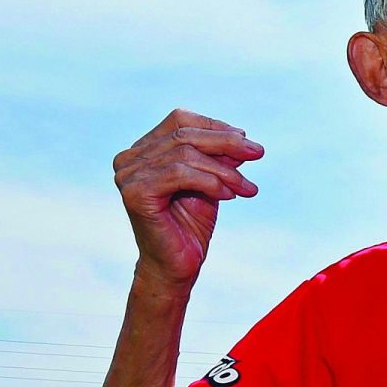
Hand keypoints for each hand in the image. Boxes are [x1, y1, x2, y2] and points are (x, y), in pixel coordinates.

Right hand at [113, 110, 263, 287]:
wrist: (177, 266)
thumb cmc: (191, 225)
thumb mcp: (211, 182)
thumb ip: (219, 158)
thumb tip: (241, 136)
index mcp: (143, 150)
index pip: (180, 120)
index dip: (216, 127)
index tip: (247, 141)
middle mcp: (130, 158)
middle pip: (184, 135)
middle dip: (227, 143)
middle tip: (259, 153)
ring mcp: (128, 174)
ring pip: (186, 155)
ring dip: (225, 170)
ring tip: (246, 188)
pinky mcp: (135, 192)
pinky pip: (180, 174)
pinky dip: (211, 182)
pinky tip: (229, 196)